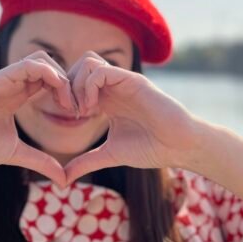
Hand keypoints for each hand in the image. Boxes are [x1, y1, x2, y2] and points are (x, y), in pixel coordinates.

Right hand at [0, 53, 78, 186]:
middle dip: (68, 82)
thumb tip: (64, 180)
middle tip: (78, 106)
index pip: (49, 81)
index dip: (67, 91)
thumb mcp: (17, 154)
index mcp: (17, 96)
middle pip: (49, 65)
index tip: (78, 112)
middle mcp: (12, 83)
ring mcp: (5, 79)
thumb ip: (41, 161)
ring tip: (68, 101)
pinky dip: (49, 74)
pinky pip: (29, 65)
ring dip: (61, 77)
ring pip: (42, 60)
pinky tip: (58, 94)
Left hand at [63, 53, 205, 184]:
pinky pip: (102, 70)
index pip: (76, 81)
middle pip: (78, 66)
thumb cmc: (151, 148)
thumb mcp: (110, 155)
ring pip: (88, 62)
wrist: (178, 146)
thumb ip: (86, 162)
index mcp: (106, 99)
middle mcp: (113, 86)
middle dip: (67, 86)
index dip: (66, 95)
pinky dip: (90, 86)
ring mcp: (123, 81)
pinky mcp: (132, 81)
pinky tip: (93, 109)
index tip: (68, 118)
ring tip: (82, 110)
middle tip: (70, 111)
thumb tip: (63, 179)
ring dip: (78, 84)